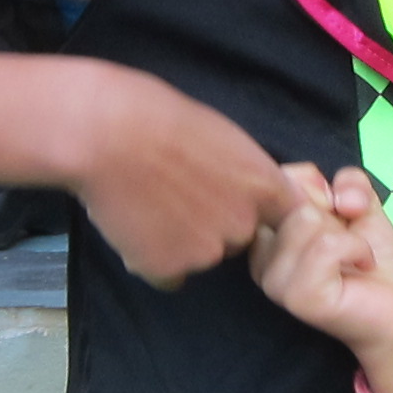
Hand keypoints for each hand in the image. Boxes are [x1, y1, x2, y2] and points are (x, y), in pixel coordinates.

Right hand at [56, 64, 296, 285]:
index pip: (286, 219)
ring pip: (201, 257)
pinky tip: (134, 226)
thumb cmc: (158, 117)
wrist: (106, 133)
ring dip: (181, 243)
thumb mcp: (224, 136)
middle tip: (177, 196)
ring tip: (149, 205)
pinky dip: (152, 259)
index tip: (236, 203)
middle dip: (214, 226)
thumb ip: (245, 172)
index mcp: (266, 187)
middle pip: (239, 238)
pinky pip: (168, 275)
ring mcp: (209, 252)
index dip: (259, 212)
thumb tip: (247, 190)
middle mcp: (246, 225)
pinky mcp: (171, 269)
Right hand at [249, 168, 392, 386]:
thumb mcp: (360, 205)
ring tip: (353, 256)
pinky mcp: (300, 297)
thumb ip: (348, 181)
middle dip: (334, 212)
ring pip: (305, 219)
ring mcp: (276, 281)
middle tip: (346, 244)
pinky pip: (327, 245)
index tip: (338, 217)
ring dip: (347, 234)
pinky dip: (358, 248)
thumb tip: (341, 198)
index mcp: (265, 235)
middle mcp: (260, 258)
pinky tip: (362, 265)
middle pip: (291, 196)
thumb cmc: (371, 260)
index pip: (280, 179)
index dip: (320, 188)